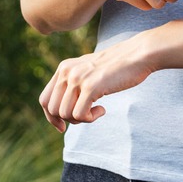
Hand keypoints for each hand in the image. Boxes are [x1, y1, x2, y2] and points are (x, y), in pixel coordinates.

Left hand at [39, 38, 153, 132]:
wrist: (137, 55)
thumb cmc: (116, 67)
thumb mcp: (88, 71)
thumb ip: (73, 84)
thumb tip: (60, 113)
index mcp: (64, 68)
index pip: (44, 99)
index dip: (50, 117)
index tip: (62, 126)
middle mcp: (67, 72)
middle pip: (53, 110)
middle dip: (68, 120)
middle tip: (86, 115)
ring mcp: (78, 78)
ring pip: (65, 114)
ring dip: (81, 119)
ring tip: (97, 110)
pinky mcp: (91, 87)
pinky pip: (80, 115)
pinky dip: (90, 118)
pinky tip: (102, 110)